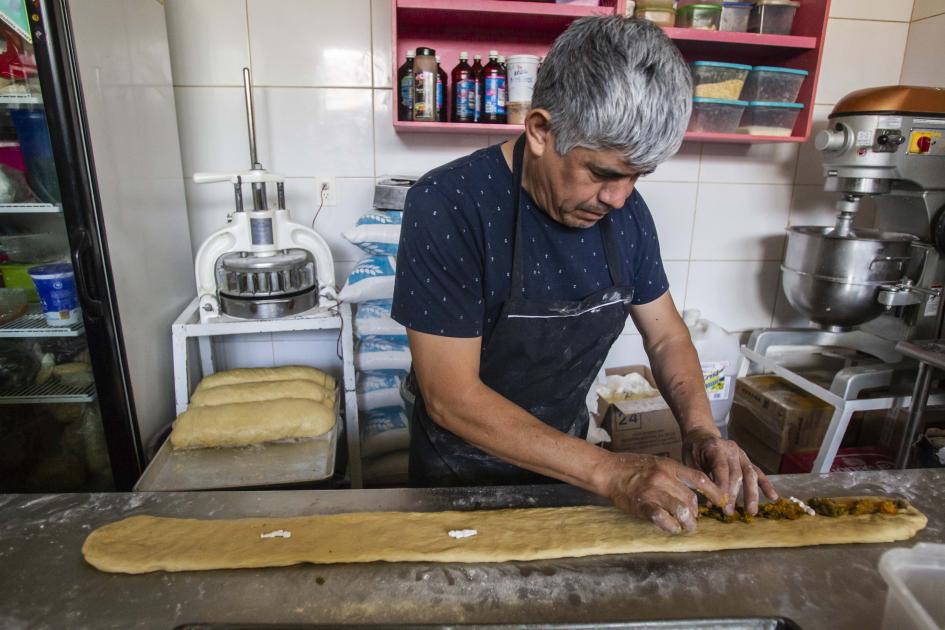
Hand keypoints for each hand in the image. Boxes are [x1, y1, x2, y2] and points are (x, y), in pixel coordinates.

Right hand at [593, 452, 727, 534]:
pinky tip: (672, 528)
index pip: (699, 478)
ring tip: (687, 527)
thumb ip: (674, 476)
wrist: (608, 471)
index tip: (722, 502)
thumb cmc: (632, 467)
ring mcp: (653, 492)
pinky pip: (663, 519)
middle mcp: (663, 477)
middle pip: (691, 499)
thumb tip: (692, 496)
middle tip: (694, 518)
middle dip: (696, 512)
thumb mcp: (657, 463)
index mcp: (669, 466)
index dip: (714, 492)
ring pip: (681, 511)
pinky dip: (671, 527)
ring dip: (688, 523)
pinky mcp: (643, 506)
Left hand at [683, 427, 777, 515]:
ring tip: (751, 512)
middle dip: (733, 495)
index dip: (722, 487)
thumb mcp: (689, 461)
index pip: (721, 469)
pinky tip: (773, 497)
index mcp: (715, 447)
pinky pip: (758, 472)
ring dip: (751, 494)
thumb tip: (710, 502)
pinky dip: (766, 485)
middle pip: (736, 474)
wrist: (701, 434)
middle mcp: (731, 449)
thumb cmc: (693, 450)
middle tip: (729, 512)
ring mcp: (741, 454)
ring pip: (750, 474)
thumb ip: (699, 479)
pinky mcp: (747, 460)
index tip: (720, 504)